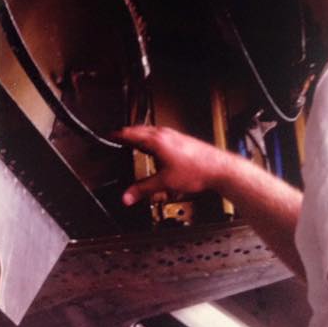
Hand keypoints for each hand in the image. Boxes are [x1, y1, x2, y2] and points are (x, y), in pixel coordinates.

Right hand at [113, 126, 229, 205]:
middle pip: (140, 130)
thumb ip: (143, 189)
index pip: (131, 134)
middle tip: (117, 138)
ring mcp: (173, 135)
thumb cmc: (196, 170)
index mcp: (156, 141)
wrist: (218, 168)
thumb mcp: (164, 183)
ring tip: (133, 141)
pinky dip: (151, 138)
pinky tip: (154, 147)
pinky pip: (160, 135)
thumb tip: (127, 196)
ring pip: (151, 131)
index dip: (118, 136)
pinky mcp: (180, 139)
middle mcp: (164, 134)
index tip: (109, 136)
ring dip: (140, 135)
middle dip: (127, 134)